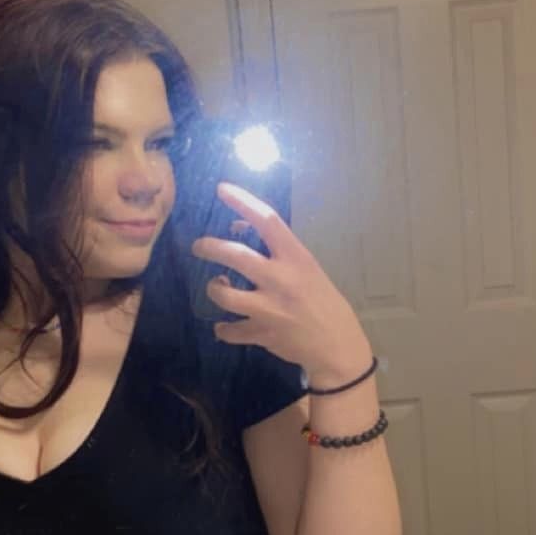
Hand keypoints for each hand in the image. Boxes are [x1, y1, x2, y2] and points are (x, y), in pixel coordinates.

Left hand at [190, 182, 371, 380]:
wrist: (337, 346)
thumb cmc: (322, 301)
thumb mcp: (307, 269)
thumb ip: (279, 253)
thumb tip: (239, 230)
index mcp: (296, 258)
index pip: (267, 220)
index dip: (242, 201)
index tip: (222, 189)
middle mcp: (281, 280)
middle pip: (235, 255)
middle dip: (210, 247)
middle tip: (198, 246)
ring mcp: (270, 309)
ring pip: (225, 294)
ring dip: (214, 288)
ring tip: (216, 285)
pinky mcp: (262, 334)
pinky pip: (229, 330)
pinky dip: (223, 329)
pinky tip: (225, 326)